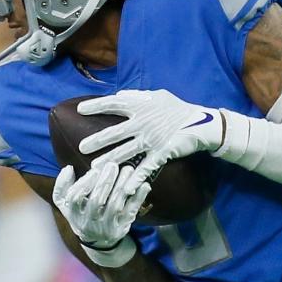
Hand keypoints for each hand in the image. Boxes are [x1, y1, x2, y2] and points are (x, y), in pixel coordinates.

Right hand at [52, 162, 150, 249]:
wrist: (99, 241)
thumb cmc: (82, 213)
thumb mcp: (66, 203)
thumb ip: (63, 185)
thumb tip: (68, 168)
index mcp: (73, 214)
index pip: (75, 198)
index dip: (84, 183)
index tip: (94, 170)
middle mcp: (88, 223)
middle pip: (96, 201)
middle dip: (105, 181)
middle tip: (113, 165)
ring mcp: (106, 227)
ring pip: (114, 206)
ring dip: (122, 186)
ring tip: (128, 169)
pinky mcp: (122, 228)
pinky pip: (131, 212)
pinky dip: (138, 198)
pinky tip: (144, 185)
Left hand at [77, 90, 223, 191]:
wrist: (201, 122)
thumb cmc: (177, 108)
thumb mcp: (158, 96)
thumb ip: (138, 96)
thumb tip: (120, 95)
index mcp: (140, 106)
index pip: (114, 104)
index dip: (96, 106)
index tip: (80, 110)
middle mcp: (143, 122)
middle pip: (115, 132)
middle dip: (96, 140)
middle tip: (81, 147)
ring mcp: (152, 138)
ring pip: (126, 151)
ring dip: (110, 160)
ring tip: (95, 167)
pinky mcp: (162, 152)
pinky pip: (147, 166)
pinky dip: (137, 177)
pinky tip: (126, 187)